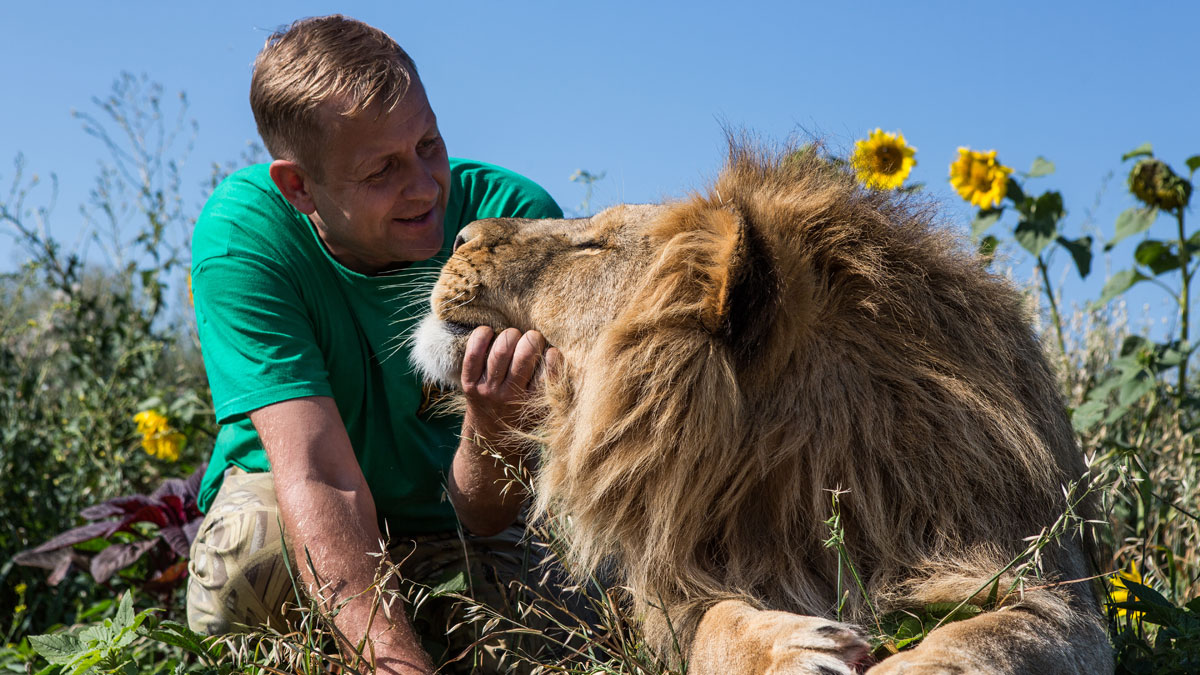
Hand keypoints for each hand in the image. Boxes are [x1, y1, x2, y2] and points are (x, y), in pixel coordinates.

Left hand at [459, 326, 558, 445]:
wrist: (491, 436)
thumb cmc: (524, 414)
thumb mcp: (545, 408)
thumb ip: (555, 385)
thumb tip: (561, 353)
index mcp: (533, 402)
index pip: (548, 372)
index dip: (552, 356)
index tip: (551, 352)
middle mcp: (510, 396)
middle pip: (524, 355)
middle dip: (532, 338)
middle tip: (533, 339)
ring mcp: (488, 390)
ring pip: (501, 350)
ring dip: (511, 335)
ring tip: (514, 336)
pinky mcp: (469, 384)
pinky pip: (473, 354)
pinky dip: (481, 337)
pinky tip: (489, 331)